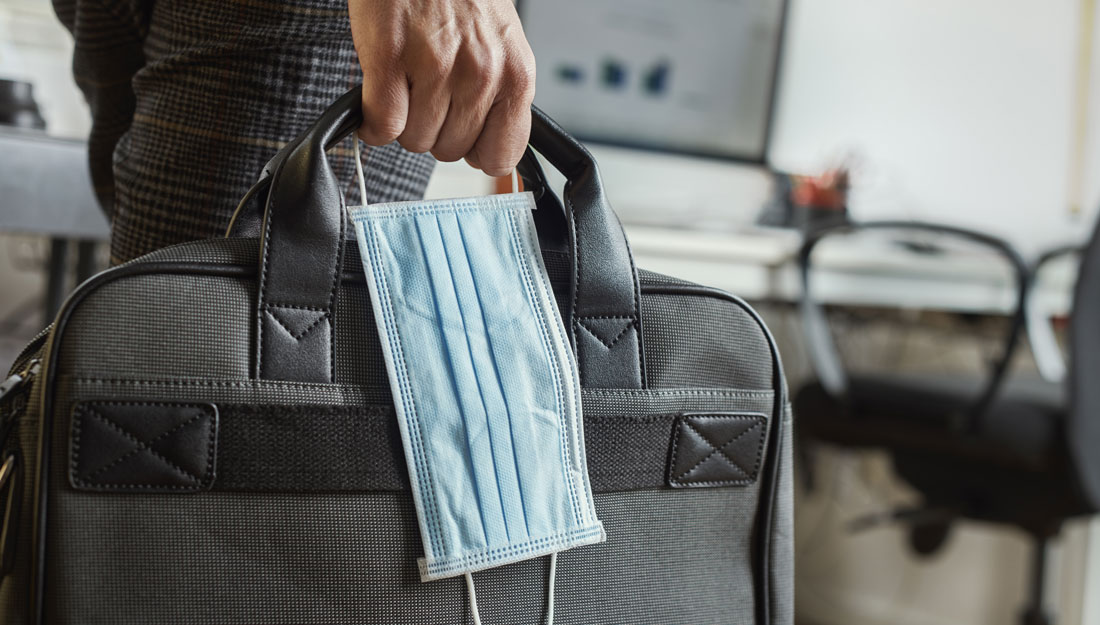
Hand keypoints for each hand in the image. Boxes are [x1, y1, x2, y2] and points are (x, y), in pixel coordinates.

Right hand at [350, 0, 535, 176]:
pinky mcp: (391, 58)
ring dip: (404, 120)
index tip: (463, 137)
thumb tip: (491, 154)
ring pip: (414, 140)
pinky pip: (382, 124)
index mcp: (515, 75)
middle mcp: (481, 74)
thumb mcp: (501, 45)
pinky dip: (372, 121)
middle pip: (450, 151)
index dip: (475, 150)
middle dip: (435, 129)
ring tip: (407, 82)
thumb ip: (500, 96)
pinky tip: (377, 96)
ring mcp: (436, 68)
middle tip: (428, 93)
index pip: (500, 156)